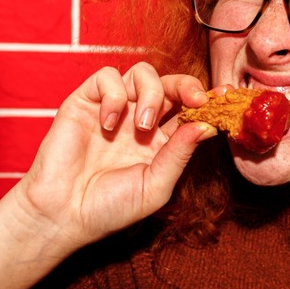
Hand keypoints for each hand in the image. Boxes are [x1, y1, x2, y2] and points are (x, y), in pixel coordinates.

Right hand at [8, 62, 216, 252]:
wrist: (64, 215)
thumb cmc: (110, 208)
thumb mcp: (156, 185)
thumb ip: (179, 154)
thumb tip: (207, 126)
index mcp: (162, 139)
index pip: (189, 110)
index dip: (208, 100)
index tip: (226, 97)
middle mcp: (140, 119)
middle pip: (171, 85)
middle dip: (187, 85)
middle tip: (196, 100)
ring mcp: (114, 109)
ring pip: (142, 73)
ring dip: (150, 93)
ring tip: (142, 126)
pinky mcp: (85, 101)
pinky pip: (106, 77)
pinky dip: (114, 95)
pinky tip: (108, 124)